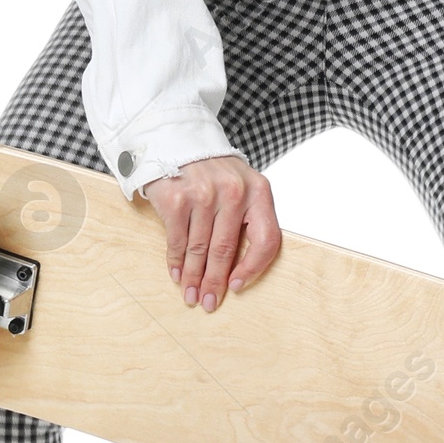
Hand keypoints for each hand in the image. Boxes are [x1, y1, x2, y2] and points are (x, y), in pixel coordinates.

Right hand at [141, 153, 281, 311]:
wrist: (176, 141)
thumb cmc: (212, 170)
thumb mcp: (240, 185)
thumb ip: (246, 217)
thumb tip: (236, 268)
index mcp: (258, 190)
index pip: (267, 239)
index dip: (254, 268)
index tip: (238, 285)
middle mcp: (234, 192)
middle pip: (226, 250)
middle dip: (215, 282)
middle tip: (209, 302)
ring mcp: (204, 194)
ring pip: (200, 249)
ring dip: (194, 277)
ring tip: (190, 293)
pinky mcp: (177, 199)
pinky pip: (178, 241)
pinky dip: (176, 262)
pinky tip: (177, 273)